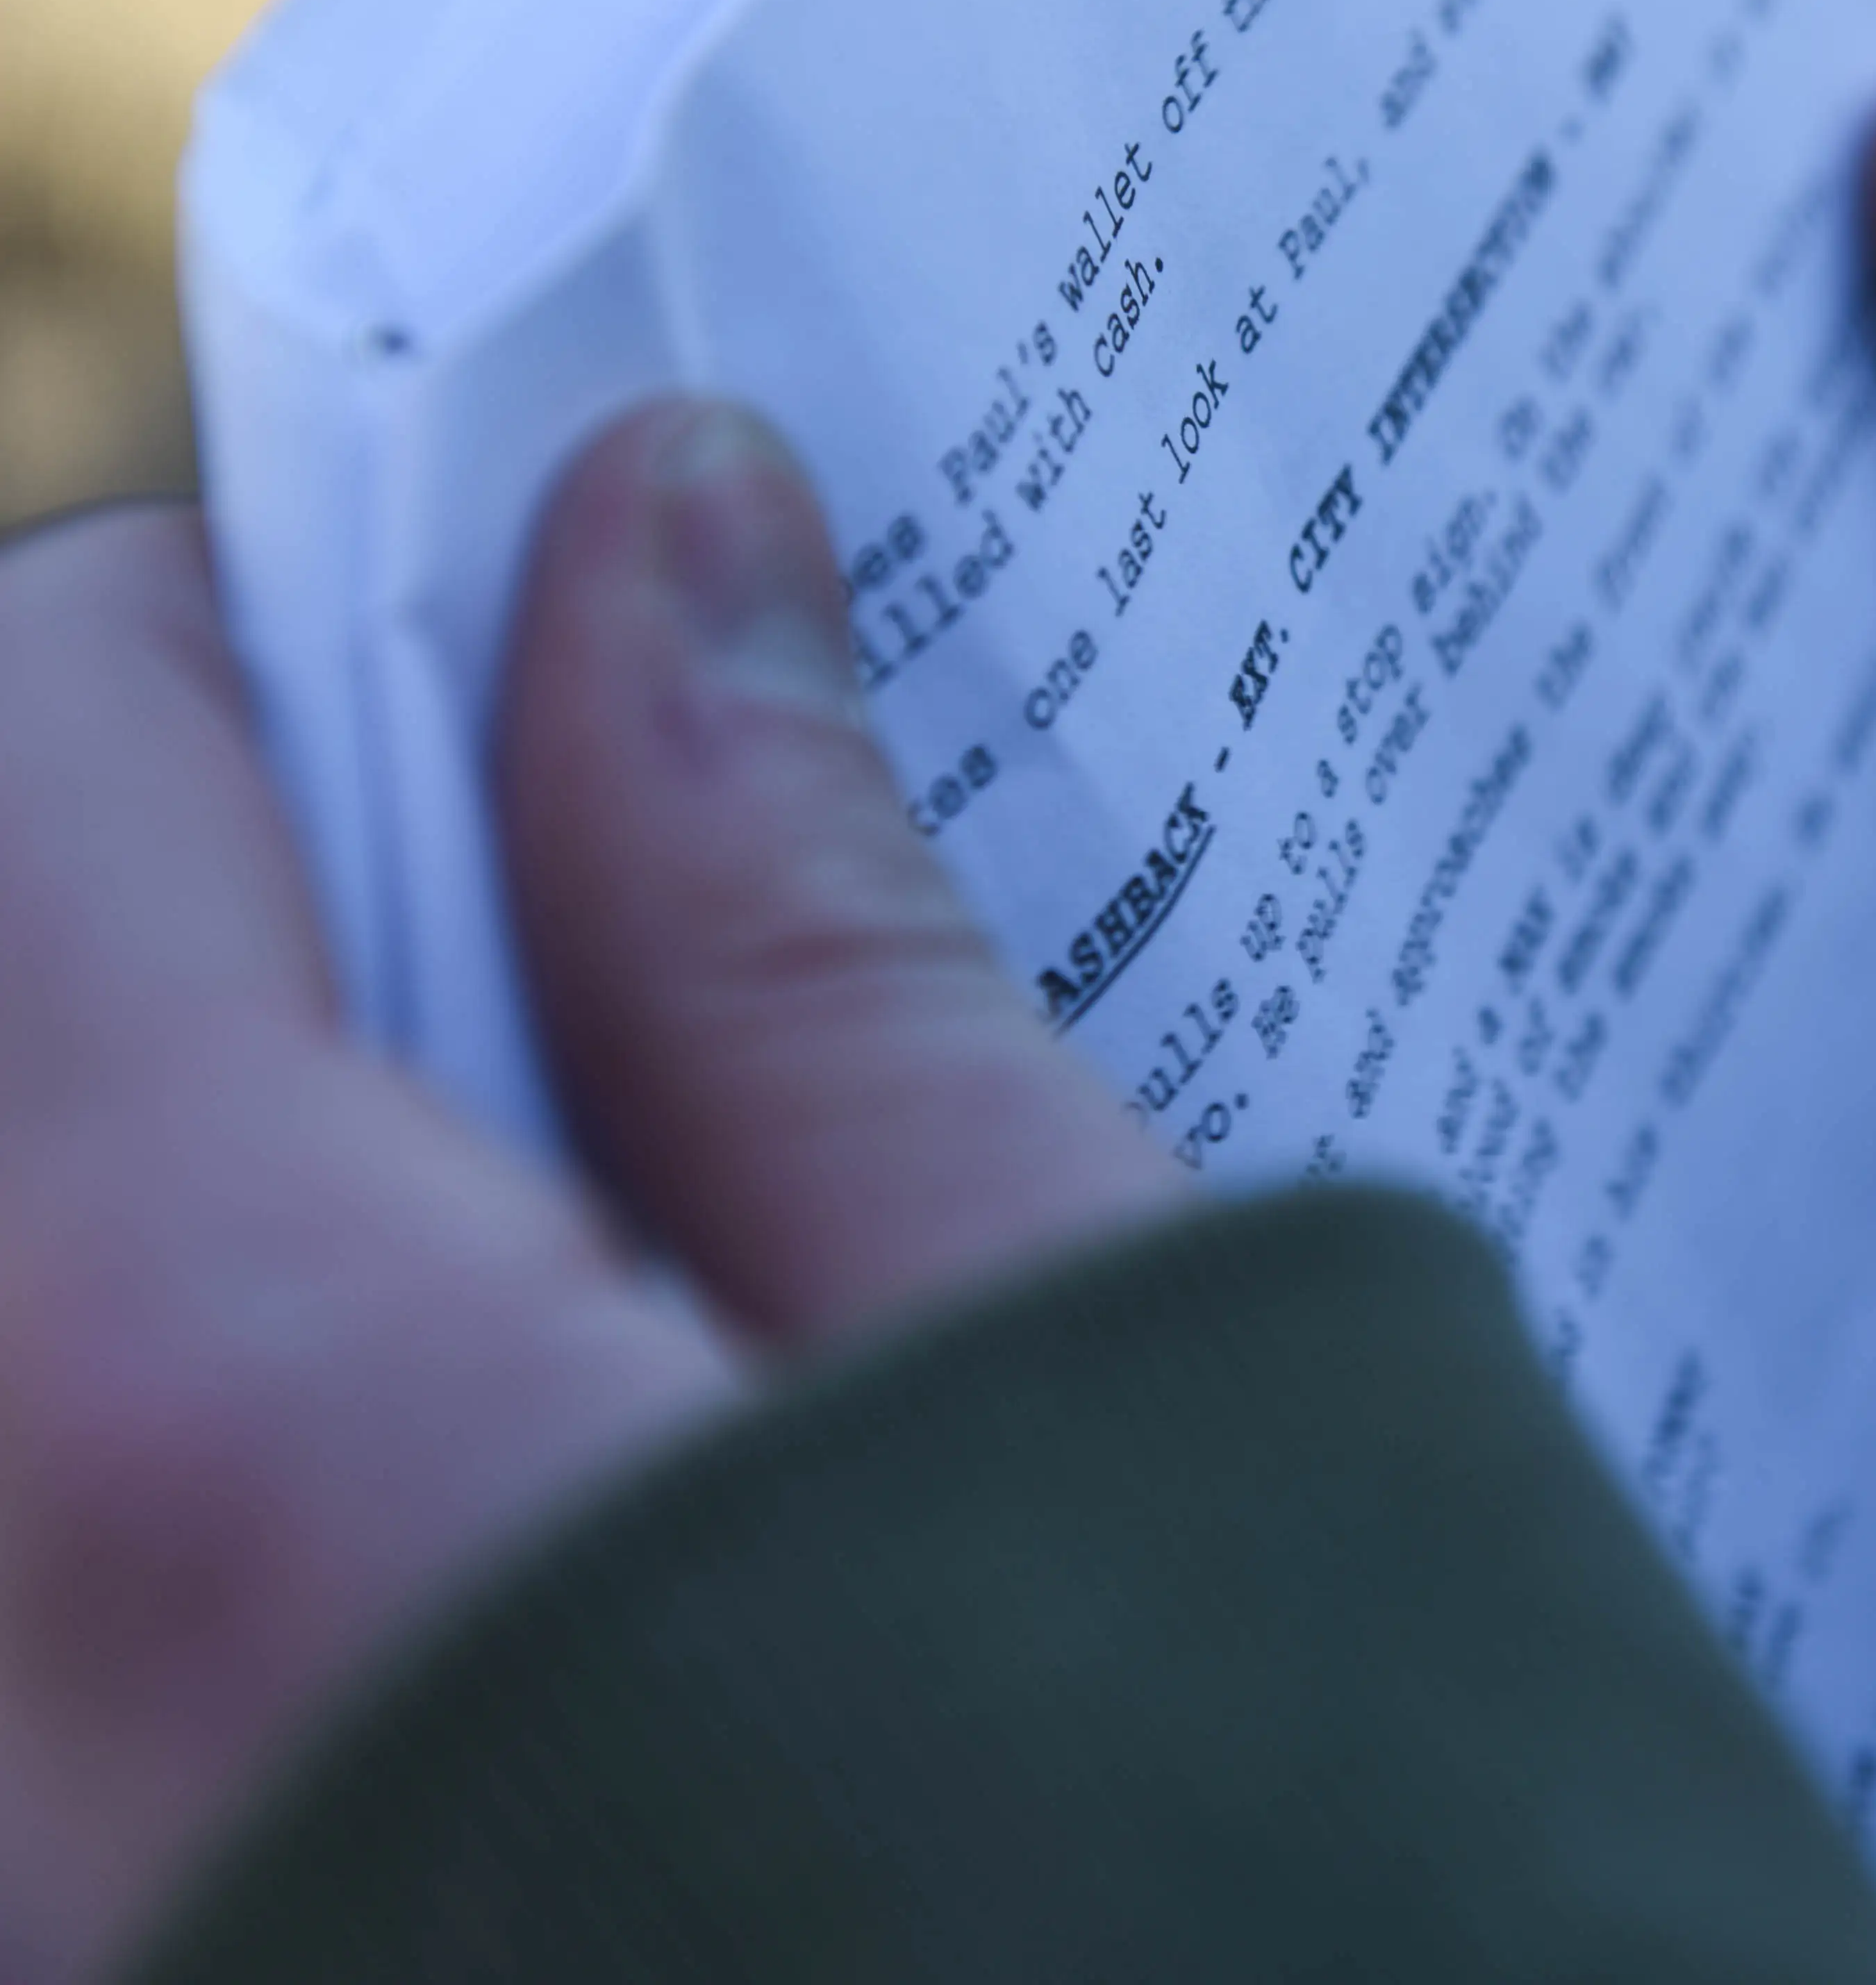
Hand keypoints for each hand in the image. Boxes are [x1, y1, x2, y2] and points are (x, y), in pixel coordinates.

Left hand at [0, 402, 1177, 1982]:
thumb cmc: (1256, 1933)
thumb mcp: (1082, 1363)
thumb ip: (801, 927)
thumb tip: (668, 526)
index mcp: (192, 1425)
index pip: (39, 739)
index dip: (281, 622)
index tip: (491, 625)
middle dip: (218, 890)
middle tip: (541, 934)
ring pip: (7, 1275)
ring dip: (198, 1140)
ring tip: (529, 1228)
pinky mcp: (89, 1913)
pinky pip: (46, 1521)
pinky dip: (175, 1394)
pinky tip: (460, 1467)